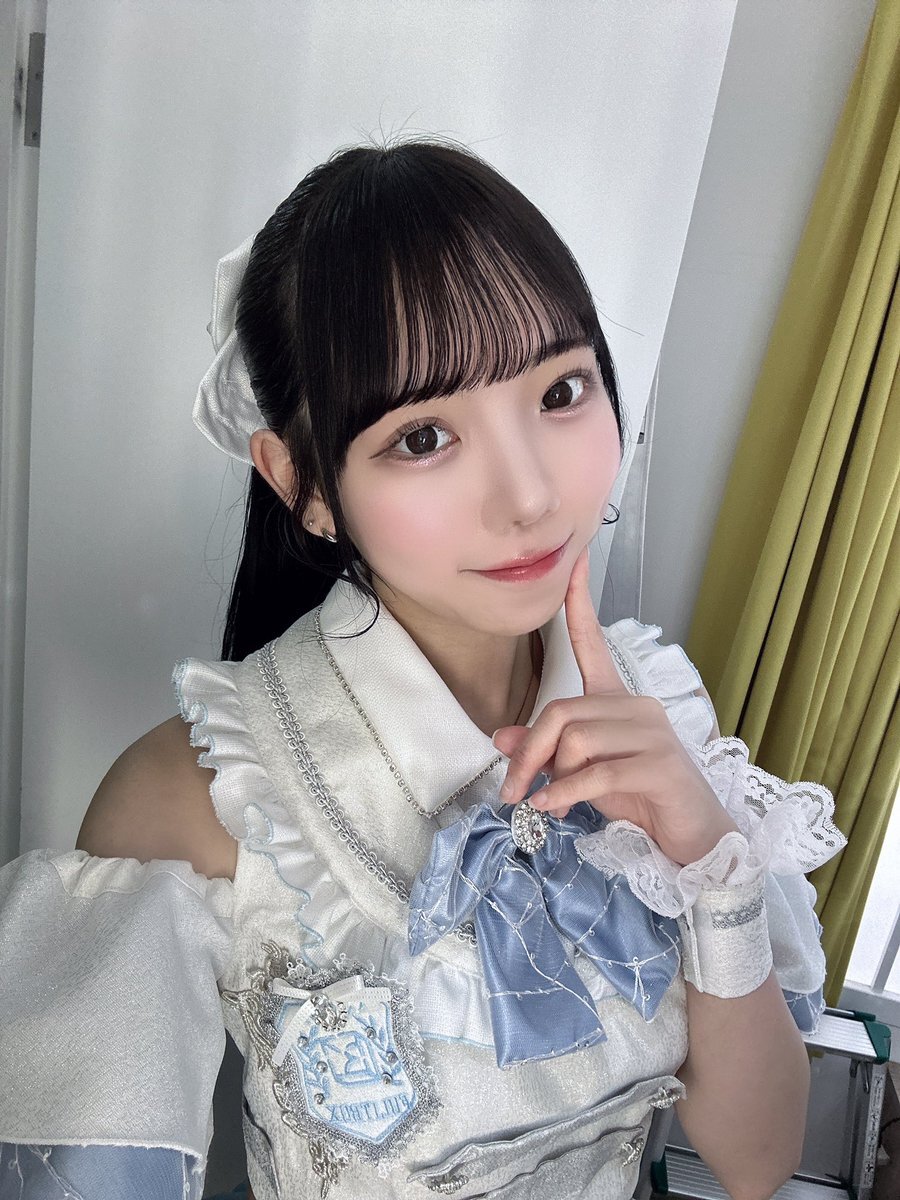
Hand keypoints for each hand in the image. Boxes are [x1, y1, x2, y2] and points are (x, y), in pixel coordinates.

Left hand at [491, 546, 738, 866]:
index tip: (572, 564)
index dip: (580, 604)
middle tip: (511, 788)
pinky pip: (596, 773)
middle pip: (562, 712)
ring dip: (549, 777)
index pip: (594, 643)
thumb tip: (502, 737)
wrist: (695, 837)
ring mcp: (652, 734)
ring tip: (546, 802)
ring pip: (576, 740)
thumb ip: (545, 751)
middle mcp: (637, 707)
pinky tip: (553, 808)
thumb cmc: (640, 798)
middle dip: (529, 751)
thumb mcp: (582, 772)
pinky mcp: (658, 765)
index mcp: (618, 700)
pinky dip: (566, 793)